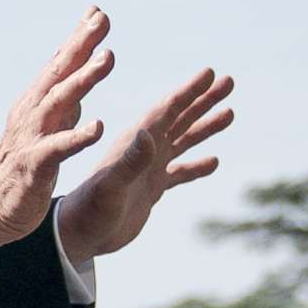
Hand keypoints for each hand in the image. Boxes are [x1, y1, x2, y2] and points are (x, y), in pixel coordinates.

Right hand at [0, 8, 114, 254]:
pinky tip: (98, 126)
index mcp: (38, 102)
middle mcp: (33, 112)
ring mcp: (32, 136)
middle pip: (59, 73)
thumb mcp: (47, 122)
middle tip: (101, 21)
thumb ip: (66, 95)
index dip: (78, 37)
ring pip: (59, 102)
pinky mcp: (34, 165)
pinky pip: (58, 148)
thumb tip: (85, 64)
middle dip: (80, 44)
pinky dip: (77, 136)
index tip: (98, 12)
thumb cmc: (25, 163)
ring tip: (107, 59)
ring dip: (83, 79)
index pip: (60, 63)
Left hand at [55, 66, 235, 260]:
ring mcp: (148, 169)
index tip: (209, 72)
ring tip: (229, 112)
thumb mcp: (111, 187)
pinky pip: (180, 173)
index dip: (189, 92)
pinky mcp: (151, 189)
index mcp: (133, 143)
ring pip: (183, 141)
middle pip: (179, 118)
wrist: (78, 235)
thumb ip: (129, 162)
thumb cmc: (89, 211)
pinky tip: (214, 161)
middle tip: (228, 81)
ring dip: (205, 127)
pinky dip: (196, 165)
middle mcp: (142, 151)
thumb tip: (148, 134)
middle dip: (203, 100)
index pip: (166, 110)